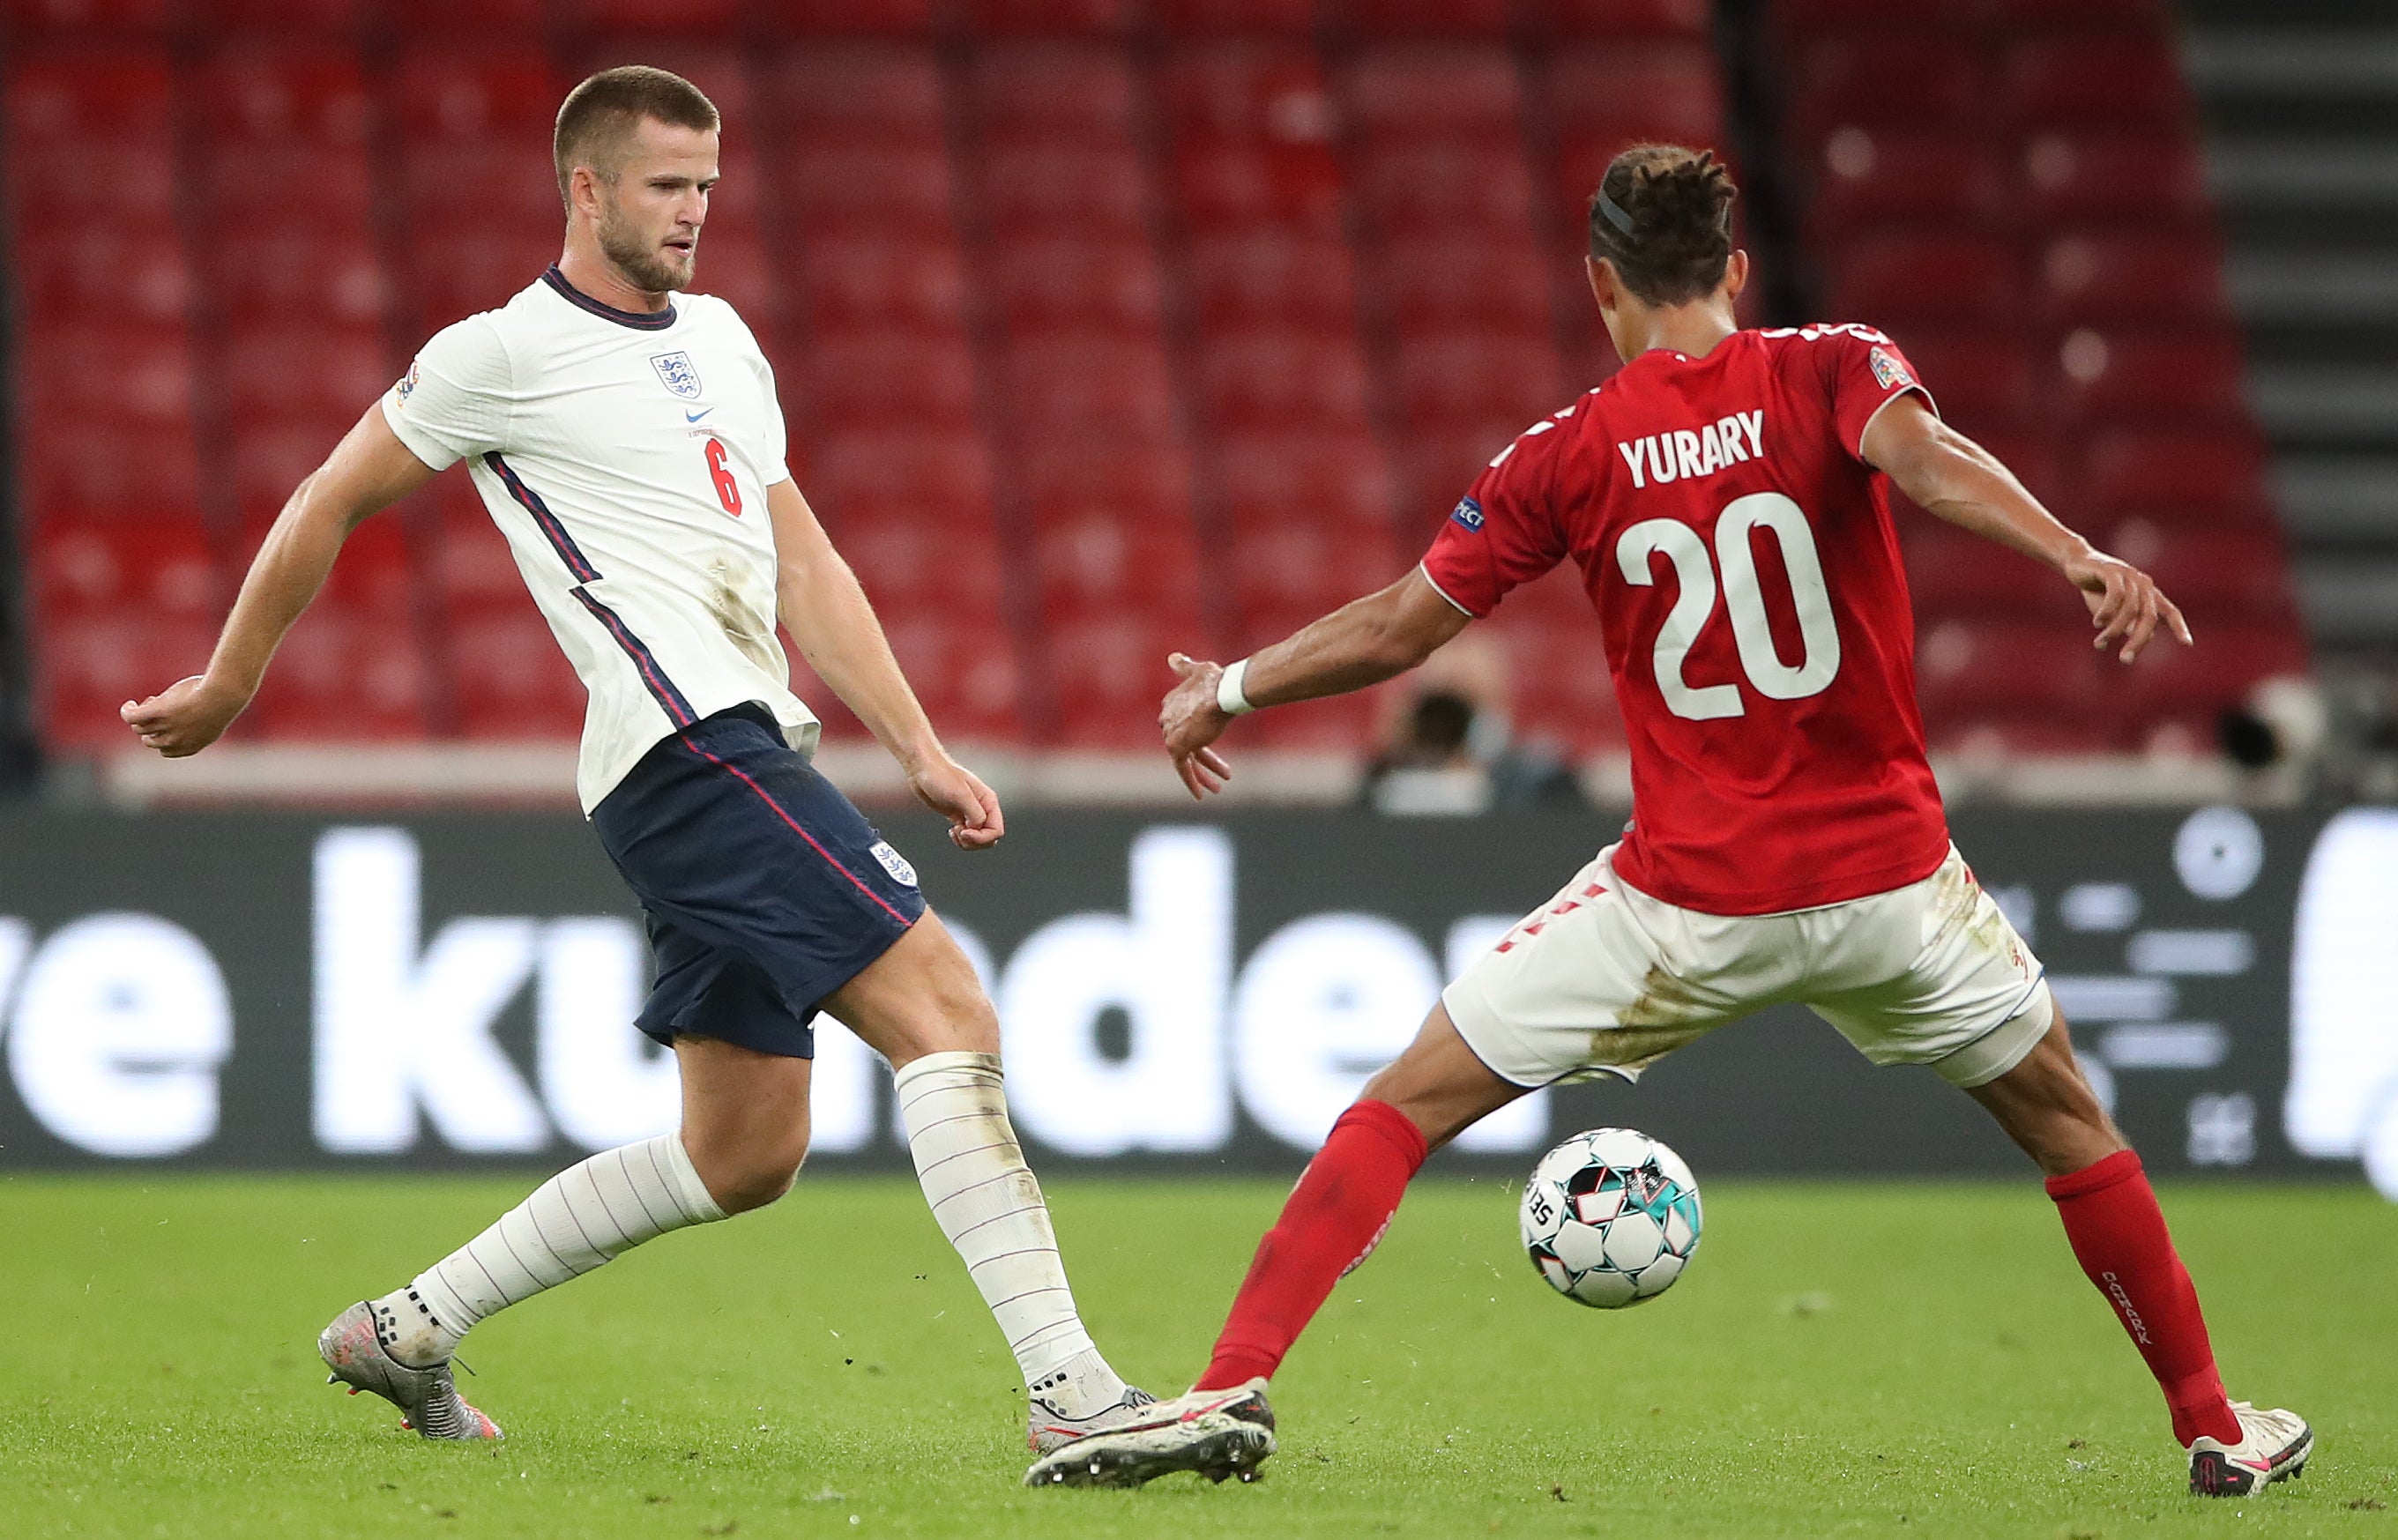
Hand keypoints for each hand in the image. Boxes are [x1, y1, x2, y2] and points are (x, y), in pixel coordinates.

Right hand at [121, 674, 246, 756]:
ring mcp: (165, 728)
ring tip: (152, 702)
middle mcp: (175, 741)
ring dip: (141, 715)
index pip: (165, 751)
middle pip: (150, 740)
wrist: (223, 697)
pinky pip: (132, 716)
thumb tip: (188, 715)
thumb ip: (198, 723)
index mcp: (190, 747)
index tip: (168, 723)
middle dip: (152, 726)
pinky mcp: (157, 713)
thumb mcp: (211, 717)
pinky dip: (127, 711)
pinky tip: (130, 704)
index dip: (162, 737)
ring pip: (140, 728)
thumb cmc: (222, 702)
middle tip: (162, 708)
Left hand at [908, 754, 1003, 850]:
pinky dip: (960, 839)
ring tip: (954, 832)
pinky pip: (967, 836)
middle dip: (975, 842)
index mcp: (988, 801)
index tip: (964, 831)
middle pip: (989, 838)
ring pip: (978, 839)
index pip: (996, 831)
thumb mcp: (961, 795)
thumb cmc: (941, 776)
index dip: (982, 837)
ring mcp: (970, 813)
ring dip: (967, 842)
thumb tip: (977, 828)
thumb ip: (975, 813)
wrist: (922, 769)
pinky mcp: (958, 817)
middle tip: (959, 832)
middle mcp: (982, 808)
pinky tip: (951, 832)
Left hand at [1160, 652, 1235, 801]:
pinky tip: (1203, 795)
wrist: (1219, 693)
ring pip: (1187, 760)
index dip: (1198, 737)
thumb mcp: (1198, 669)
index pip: (1181, 724)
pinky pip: (1184, 770)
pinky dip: (1192, 782)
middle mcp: (1167, 720)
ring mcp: (1171, 735)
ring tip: (1217, 788)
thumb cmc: (1215, 681)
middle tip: (1224, 772)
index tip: (1212, 746)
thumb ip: (1184, 666)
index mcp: (1170, 703)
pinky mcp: (1178, 748)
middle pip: (1187, 744)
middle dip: (1206, 760)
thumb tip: (1172, 658)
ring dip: (1203, 775)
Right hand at [2062, 549, 2191, 663]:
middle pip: (2149, 616)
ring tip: (2100, 644)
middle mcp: (2144, 584)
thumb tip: (2148, 637)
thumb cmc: (2098, 590)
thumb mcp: (2115, 612)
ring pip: (2130, 609)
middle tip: (2125, 660)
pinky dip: (2107, 612)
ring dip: (2114, 630)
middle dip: (2138, 641)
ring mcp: (2129, 575)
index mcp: (2149, 594)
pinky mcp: (2111, 570)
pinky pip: (2115, 594)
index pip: (2170, 611)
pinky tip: (2097, 623)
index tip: (2187, 644)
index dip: (2179, 627)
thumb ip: (2131, 623)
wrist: (2077, 565)